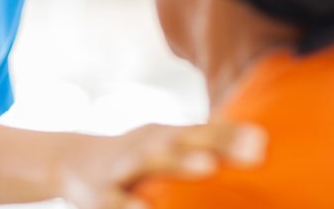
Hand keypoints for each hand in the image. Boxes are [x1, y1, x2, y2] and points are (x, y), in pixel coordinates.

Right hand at [55, 122, 266, 208]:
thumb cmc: (135, 158)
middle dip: (215, 142)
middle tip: (253, 149)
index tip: (264, 139)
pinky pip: (114, 200)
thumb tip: (260, 144)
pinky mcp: (98, 194)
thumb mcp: (164, 146)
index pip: (202, 132)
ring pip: (150, 161)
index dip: (232, 134)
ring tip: (207, 166)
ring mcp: (121, 168)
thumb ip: (205, 145)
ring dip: (177, 162)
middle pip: (183, 140)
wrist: (69, 161)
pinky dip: (127, 205)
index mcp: (164, 136)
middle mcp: (145, 147)